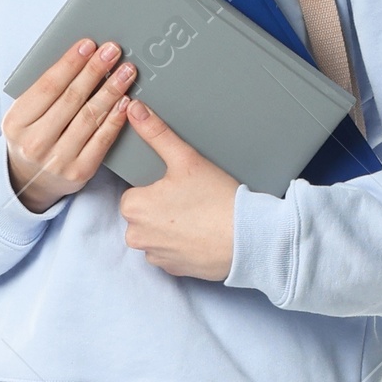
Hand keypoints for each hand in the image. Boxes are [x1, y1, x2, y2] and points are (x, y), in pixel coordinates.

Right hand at [4, 38, 135, 211]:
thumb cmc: (30, 137)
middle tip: (113, 51)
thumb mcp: (23, 114)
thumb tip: (79, 58)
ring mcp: (58, 160)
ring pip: (90, 117)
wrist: (28, 182)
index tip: (88, 45)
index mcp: (16, 122)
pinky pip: (102, 140)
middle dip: (95, 71)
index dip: (70, 63)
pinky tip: (125, 102)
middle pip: (71, 99)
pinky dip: (115, 118)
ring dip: (111, 91)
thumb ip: (43, 91)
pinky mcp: (79, 172)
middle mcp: (35, 143)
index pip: (47, 86)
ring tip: (125, 72)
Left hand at [118, 96, 239, 279]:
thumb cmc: (217, 199)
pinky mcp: (172, 270)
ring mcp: (155, 256)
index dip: (158, 187)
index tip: (180, 186)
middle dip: (163, 207)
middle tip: (192, 200)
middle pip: (144, 214)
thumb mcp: (186, 159)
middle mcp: (137, 236)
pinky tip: (201, 234)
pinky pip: (170, 253)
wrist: (248, 238)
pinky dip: (182, 245)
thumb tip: (135, 110)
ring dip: (171, 227)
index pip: (135, 192)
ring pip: (156, 234)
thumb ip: (157, 134)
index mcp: (133, 208)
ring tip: (198, 217)